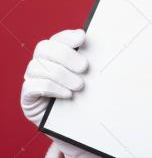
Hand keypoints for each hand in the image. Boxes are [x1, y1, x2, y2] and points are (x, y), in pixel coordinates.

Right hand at [21, 28, 98, 157]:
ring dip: (61, 75)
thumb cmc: (87, 97)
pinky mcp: (28, 98)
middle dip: (65, 55)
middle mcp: (41, 65)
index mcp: (56, 55)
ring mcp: (32, 80)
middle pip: (43, 48)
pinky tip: (67, 94)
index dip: (67, 36)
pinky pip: (31, 86)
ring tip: (79, 86)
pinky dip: (51, 88)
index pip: (57, 39)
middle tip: (84, 67)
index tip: (82, 37)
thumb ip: (95, 63)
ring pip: (37, 67)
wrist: (78, 127)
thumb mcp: (93, 78)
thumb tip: (111, 47)